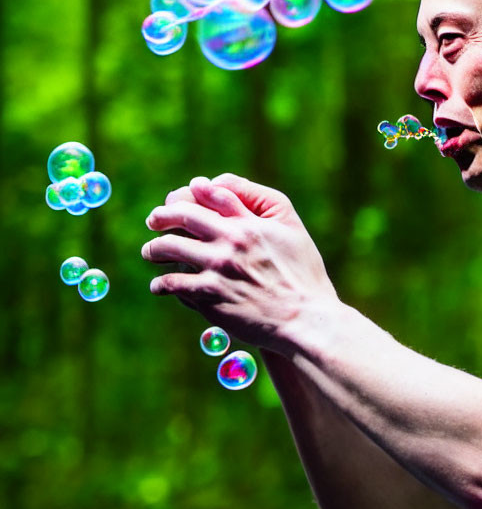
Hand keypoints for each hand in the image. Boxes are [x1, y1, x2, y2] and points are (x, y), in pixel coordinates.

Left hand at [141, 174, 337, 351]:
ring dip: (154, 249)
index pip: (209, 194)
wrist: (303, 318)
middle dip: (162, 216)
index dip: (189, 193)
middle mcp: (230, 240)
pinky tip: (159, 285)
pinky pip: (172, 284)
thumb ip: (261, 204)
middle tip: (153, 220)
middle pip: (182, 216)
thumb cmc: (302, 274)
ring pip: (168, 248)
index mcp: (250, 222)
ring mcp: (216, 269)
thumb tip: (223, 189)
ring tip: (150, 252)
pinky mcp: (208, 297)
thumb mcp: (291, 229)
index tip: (177, 197)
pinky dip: (161, 284)